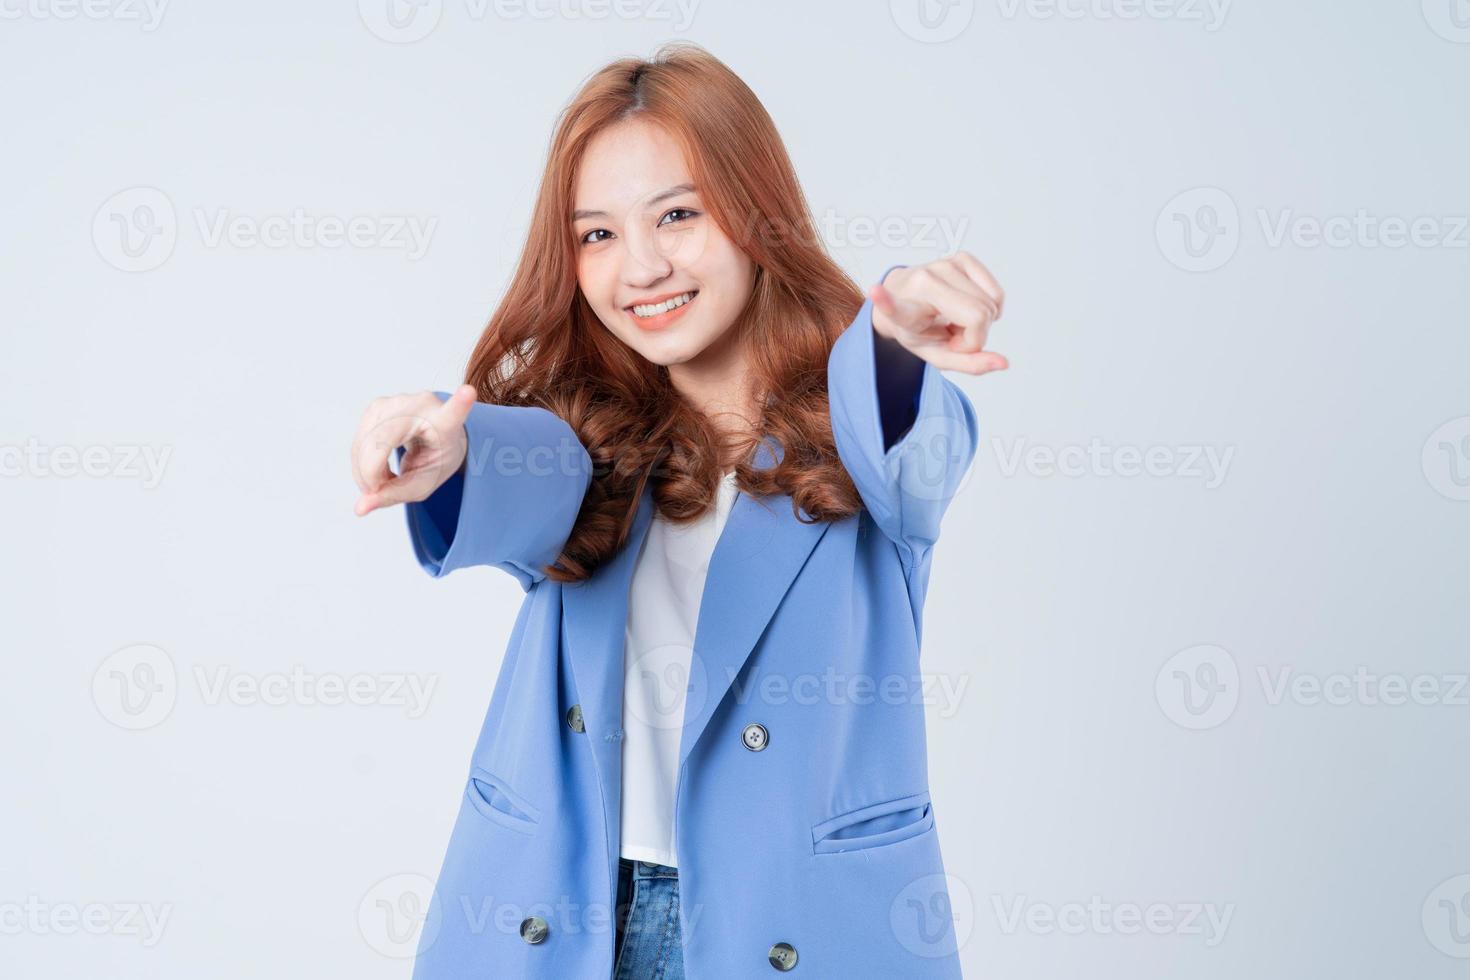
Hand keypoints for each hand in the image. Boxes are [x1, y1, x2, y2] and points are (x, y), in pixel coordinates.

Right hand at [351, 385, 475, 515]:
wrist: (435, 433)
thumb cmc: (436, 457)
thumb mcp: (424, 484)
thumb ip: (394, 495)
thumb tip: (359, 508)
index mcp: (446, 423)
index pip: (453, 413)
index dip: (459, 404)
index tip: (468, 392)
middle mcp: (422, 405)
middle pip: (382, 441)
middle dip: (371, 473)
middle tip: (377, 493)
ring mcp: (397, 400)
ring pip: (364, 440)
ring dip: (363, 470)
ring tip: (383, 482)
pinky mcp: (378, 405)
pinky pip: (359, 437)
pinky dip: (361, 461)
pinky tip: (377, 470)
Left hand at [870, 251, 1007, 375]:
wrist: (908, 298)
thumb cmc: (918, 328)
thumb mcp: (935, 355)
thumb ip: (969, 364)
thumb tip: (1004, 363)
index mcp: (905, 309)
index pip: (894, 305)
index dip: (886, 300)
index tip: (875, 293)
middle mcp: (923, 279)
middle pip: (979, 317)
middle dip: (974, 337)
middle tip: (952, 336)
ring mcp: (944, 264)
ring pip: (991, 307)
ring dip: (980, 323)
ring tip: (955, 321)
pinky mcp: (963, 258)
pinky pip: (997, 294)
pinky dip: (989, 309)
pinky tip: (967, 308)